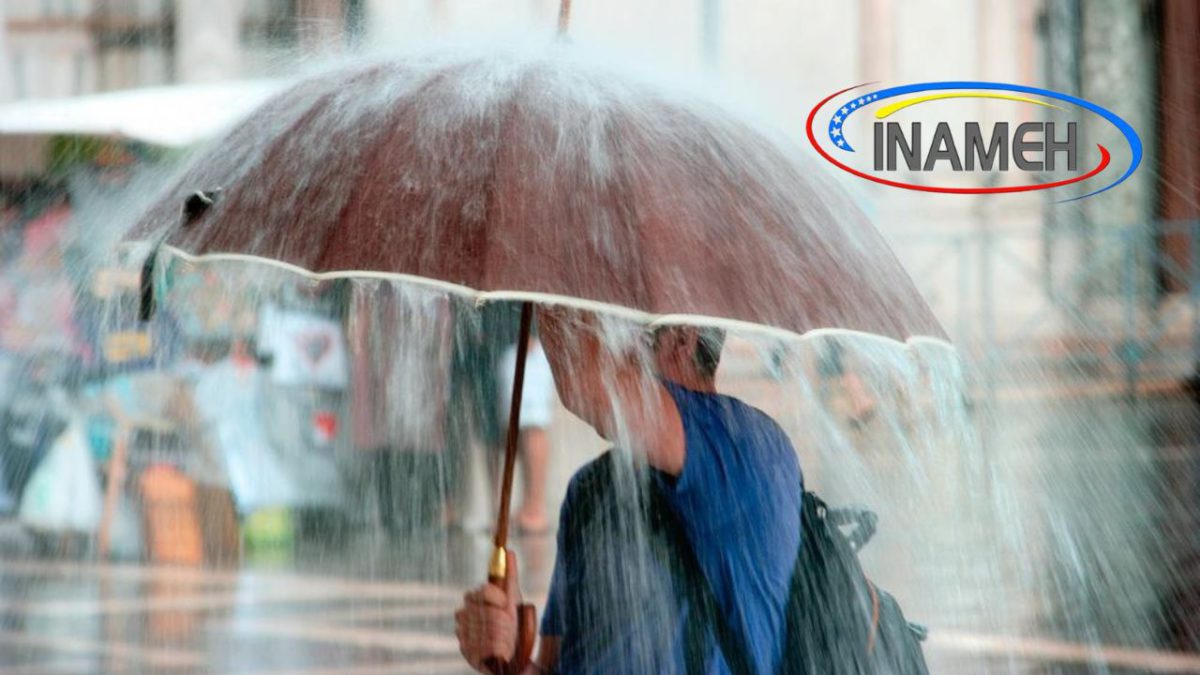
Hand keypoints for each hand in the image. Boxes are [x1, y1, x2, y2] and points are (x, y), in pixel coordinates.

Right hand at [456, 550, 521, 671]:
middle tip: (509, 626)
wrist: (513, 651)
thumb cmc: (513, 622)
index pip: (482, 591)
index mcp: (476, 598)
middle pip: (482, 611)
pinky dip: (493, 649)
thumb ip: (510, 576)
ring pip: (482, 630)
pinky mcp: (464, 649)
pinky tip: (499, 650)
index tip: (507, 605)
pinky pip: (478, 647)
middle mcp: (466, 613)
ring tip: (507, 640)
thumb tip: (509, 551)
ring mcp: (463, 631)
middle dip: (501, 620)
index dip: (497, 598)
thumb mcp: (514, 599)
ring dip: (500, 636)